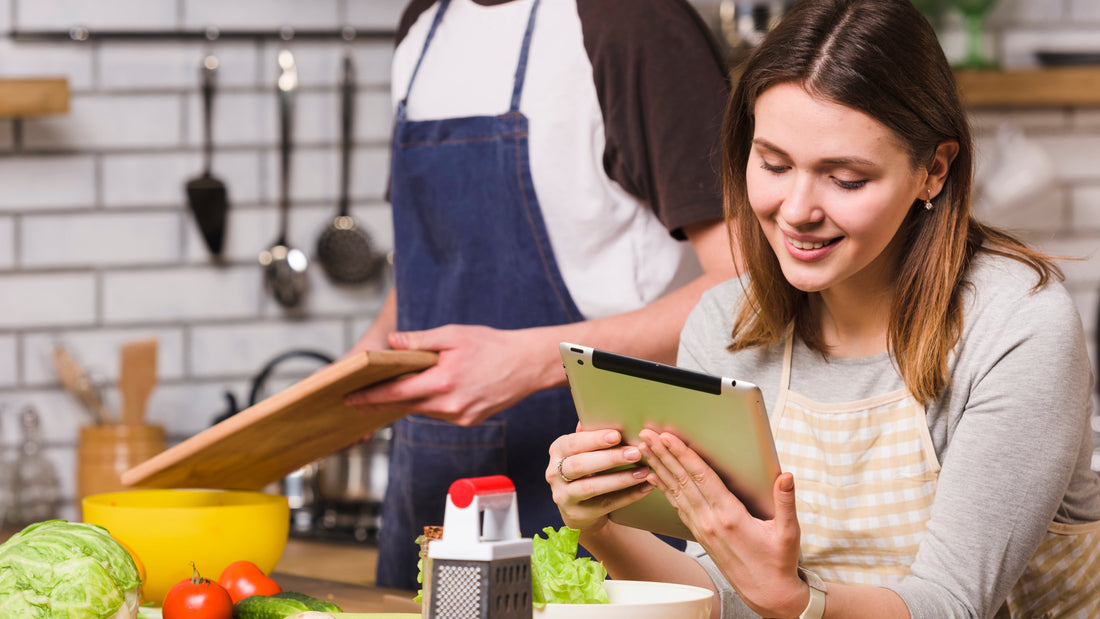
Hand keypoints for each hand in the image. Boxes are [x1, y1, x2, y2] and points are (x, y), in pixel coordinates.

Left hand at [343, 324, 549, 425]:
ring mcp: (460, 417)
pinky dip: (431, 403)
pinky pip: (440, 413)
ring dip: (409, 400)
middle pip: (405, 405)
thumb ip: (420, 340)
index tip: (350, 399)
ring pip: (423, 410)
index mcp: (442, 382)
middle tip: (358, 399)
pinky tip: (429, 390)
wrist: (527, 364)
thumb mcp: (453, 334)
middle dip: (382, 401)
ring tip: (392, 390)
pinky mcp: (469, 421)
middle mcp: (449, 405)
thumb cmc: (491, 345)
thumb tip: (391, 343)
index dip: (371, 396)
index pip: (396, 393)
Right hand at [546, 427, 653, 532]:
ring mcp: (563, 496)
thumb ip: (592, 435)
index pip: (574, 443)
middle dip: (610, 459)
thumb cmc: (588, 468)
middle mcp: (554, 473)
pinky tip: (645, 488)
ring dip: (620, 479)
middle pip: (580, 465)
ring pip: (591, 487)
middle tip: (636, 453)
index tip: (617, 435)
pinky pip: (604, 505)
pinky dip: (627, 496)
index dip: (594, 439)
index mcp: (558, 450)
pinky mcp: (576, 515)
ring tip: (644, 472)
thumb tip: (603, 412)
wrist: (580, 507)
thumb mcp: (585, 450)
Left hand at [639, 429, 807, 617]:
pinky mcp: (699, 534)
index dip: (683, 455)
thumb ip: (785, 502)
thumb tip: (786, 476)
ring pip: (675, 491)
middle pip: (682, 480)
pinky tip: (654, 477)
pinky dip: (664, 489)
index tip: (668, 438)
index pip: (702, 478)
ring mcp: (702, 528)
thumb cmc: (778, 562)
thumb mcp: (788, 532)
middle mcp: (710, 521)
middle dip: (663, 454)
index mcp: (730, 516)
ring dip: (659, 467)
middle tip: (646, 434)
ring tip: (645, 448)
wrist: (767, 594)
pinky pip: (677, 506)